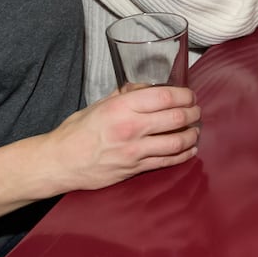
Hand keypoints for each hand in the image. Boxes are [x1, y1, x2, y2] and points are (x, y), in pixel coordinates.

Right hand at [44, 85, 200, 191]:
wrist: (61, 162)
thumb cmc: (77, 131)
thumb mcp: (100, 104)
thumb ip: (125, 95)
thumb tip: (147, 88)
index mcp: (122, 107)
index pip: (165, 96)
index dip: (185, 95)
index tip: (190, 95)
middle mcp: (131, 128)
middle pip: (176, 118)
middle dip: (192, 113)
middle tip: (196, 111)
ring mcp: (135, 151)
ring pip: (176, 142)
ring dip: (192, 135)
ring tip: (195, 130)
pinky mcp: (135, 169)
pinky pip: (167, 161)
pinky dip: (183, 154)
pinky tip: (189, 149)